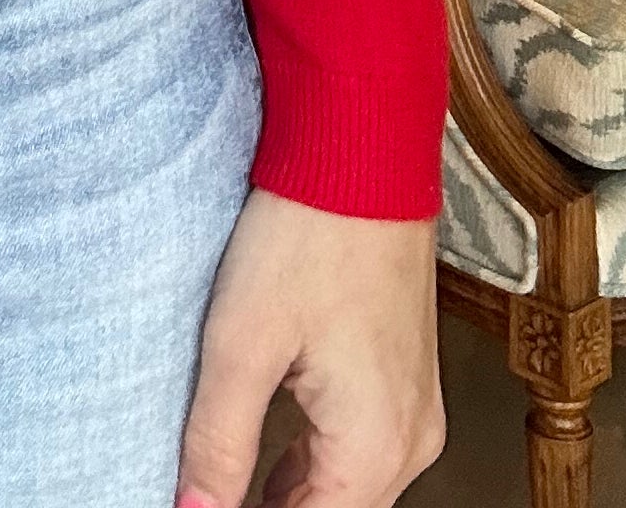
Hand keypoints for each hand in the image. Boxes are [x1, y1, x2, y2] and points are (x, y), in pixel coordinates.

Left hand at [175, 192, 443, 507]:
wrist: (363, 152)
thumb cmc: (306, 236)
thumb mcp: (241, 342)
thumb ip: (218, 442)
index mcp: (375, 448)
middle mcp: (411, 440)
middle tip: (209, 500)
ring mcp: (416, 406)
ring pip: (351, 488)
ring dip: (293, 499)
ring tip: (228, 492)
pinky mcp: (406, 373)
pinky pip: (363, 447)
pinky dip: (315, 464)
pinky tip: (271, 462)